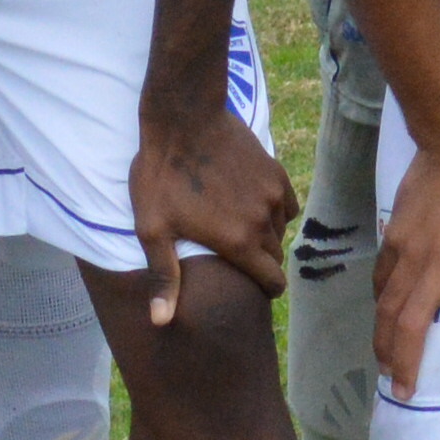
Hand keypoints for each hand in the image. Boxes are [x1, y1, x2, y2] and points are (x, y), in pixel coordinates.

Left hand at [127, 83, 293, 326]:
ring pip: (280, 230)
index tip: (256, 288)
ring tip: (239, 228)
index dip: (266, 289)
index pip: (274, 281)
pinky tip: (252, 204)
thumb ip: (164, 277)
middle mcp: (263, 222)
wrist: (184, 118)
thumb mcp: (153, 229)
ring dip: (266, 235)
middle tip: (235, 255)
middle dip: (261, 262)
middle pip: (275, 257)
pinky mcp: (275, 171)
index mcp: (239, 243)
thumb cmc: (162, 175)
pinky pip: (286, 204)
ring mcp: (272, 194)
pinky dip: (274, 210)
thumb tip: (160, 322)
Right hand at [371, 135, 439, 409]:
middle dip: (406, 366)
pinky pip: (382, 278)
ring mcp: (410, 252)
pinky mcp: (394, 236)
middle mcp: (436, 267)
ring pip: (388, 308)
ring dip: (384, 342)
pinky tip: (381, 316)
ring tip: (385, 367)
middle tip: (405, 393)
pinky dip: (380, 302)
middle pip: (411, 328)